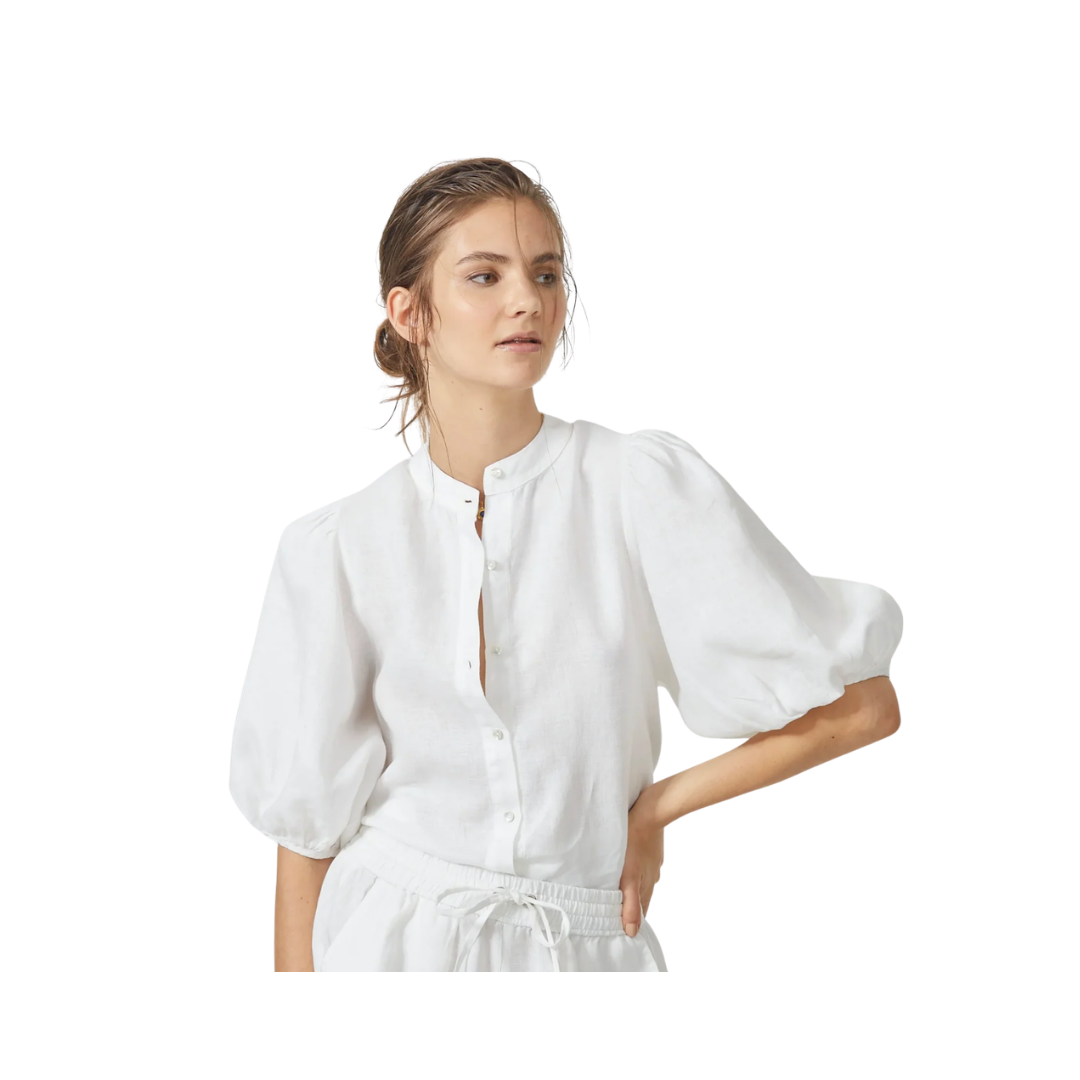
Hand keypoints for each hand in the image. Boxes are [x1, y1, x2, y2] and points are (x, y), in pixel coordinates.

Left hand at [620, 786, 663, 936]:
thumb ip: (630, 903)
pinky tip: (628, 866)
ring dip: (633, 887)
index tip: (624, 930)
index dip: (633, 922)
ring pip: (642, 880)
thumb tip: (632, 931)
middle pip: (641, 896)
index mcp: (647, 885)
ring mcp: (653, 861)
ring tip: (619, 890)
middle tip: (617, 912)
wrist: (651, 811)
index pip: (641, 911)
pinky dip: (636, 870)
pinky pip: (643, 864)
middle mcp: (653, 875)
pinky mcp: (651, 848)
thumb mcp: (629, 875)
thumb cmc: (634, 842)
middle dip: (632, 905)